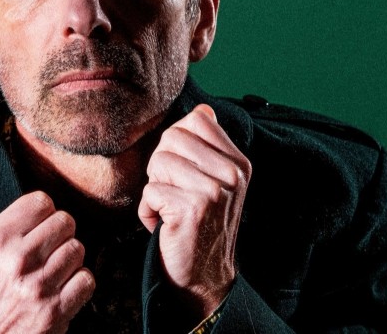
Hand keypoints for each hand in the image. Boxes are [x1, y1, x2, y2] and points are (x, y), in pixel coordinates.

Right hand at [0, 167, 94, 333]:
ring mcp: (39, 287)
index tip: (35, 226)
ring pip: (78, 249)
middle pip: (64, 221)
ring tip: (52, 268)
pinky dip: (79, 284)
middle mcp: (18, 260)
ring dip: (69, 258)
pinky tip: (62, 288)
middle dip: (58, 232)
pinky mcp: (56, 312)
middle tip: (46, 247)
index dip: (41, 212)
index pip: (41, 201)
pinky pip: (87, 280)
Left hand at [138, 104, 251, 317]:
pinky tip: (166, 226)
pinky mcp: (193, 208)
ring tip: (172, 211)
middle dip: (162, 166)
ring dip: (154, 190)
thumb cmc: (200, 226)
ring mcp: (215, 191)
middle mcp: (232, 174)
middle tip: (176, 195)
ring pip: (158, 162)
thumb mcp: (213, 182)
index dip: (177, 144)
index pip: (197, 119)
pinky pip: (150, 191)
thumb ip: (206, 145)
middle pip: (172, 137)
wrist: (205, 277)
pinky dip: (148, 211)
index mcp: (238, 162)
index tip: (184, 173)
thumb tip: (203, 108)